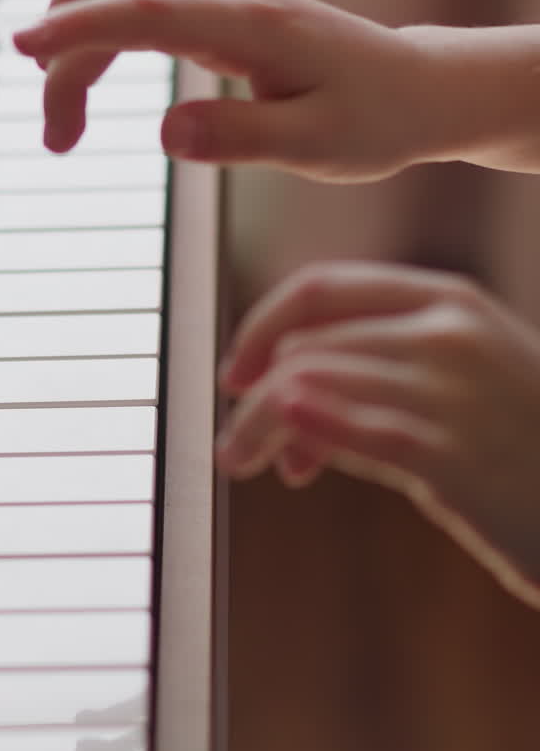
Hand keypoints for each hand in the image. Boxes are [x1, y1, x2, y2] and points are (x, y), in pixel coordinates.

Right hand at [13, 0, 429, 177]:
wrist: (415, 90)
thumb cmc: (373, 121)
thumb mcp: (318, 148)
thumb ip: (244, 136)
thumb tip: (168, 131)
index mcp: (254, 24)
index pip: (148, 14)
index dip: (81, 28)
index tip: (25, 51)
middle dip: (69, 47)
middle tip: (57, 136)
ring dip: (76, 20)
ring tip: (59, 108)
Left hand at [216, 261, 539, 606]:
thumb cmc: (526, 443)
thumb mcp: (467, 375)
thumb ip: (384, 365)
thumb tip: (287, 396)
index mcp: (448, 298)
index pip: (320, 287)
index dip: (263, 326)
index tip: (238, 369)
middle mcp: (445, 332)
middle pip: (307, 342)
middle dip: (254, 391)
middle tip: (240, 441)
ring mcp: (450, 391)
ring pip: (310, 385)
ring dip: (262, 426)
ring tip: (256, 462)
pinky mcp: (448, 454)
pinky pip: (350, 432)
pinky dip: (301, 434)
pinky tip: (286, 459)